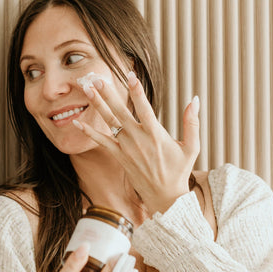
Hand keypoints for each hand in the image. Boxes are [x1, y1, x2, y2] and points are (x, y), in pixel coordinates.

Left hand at [73, 73, 199, 217]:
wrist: (165, 197)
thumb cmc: (180, 170)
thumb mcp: (192, 147)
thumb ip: (192, 122)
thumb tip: (195, 99)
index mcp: (156, 134)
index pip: (145, 108)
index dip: (136, 91)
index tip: (130, 75)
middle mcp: (138, 139)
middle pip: (120, 111)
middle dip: (108, 93)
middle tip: (96, 78)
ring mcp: (127, 148)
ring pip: (109, 122)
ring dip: (97, 105)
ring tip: (87, 89)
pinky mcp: (120, 157)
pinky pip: (102, 142)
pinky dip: (89, 132)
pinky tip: (77, 122)